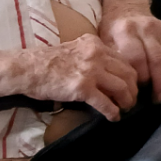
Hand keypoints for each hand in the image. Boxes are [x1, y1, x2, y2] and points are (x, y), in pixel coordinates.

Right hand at [13, 34, 139, 119]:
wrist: (26, 69)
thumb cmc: (45, 62)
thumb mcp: (74, 49)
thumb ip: (91, 55)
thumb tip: (106, 72)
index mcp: (95, 43)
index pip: (123, 59)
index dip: (130, 75)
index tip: (130, 85)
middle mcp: (97, 54)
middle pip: (128, 72)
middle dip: (133, 89)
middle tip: (131, 100)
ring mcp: (91, 70)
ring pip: (122, 87)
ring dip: (126, 101)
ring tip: (125, 109)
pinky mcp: (83, 88)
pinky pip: (106, 102)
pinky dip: (112, 112)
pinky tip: (113, 117)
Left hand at [96, 0, 160, 102]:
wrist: (126, 6)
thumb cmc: (112, 28)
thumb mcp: (104, 40)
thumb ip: (112, 60)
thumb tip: (116, 86)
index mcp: (125, 31)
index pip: (136, 59)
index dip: (137, 78)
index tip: (135, 93)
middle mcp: (145, 28)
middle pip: (155, 60)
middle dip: (156, 82)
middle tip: (155, 99)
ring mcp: (160, 29)